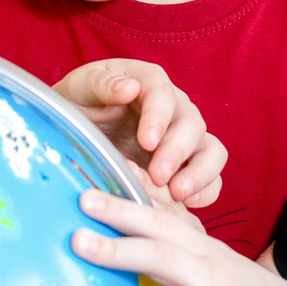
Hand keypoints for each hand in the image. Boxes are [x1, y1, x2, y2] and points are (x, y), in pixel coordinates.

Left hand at [55, 59, 225, 208]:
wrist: (75, 132)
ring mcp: (183, 137)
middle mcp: (174, 107)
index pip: (163, 94)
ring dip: (200, 172)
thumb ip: (100, 84)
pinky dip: (206, 190)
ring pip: (211, 150)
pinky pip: (210, 176)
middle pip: (192, 124)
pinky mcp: (185, 165)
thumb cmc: (76, 105)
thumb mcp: (78, 89)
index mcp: (148, 82)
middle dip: (177, 152)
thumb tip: (128, 88)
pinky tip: (186, 203)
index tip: (147, 142)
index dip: (159, 118)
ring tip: (178, 194)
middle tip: (158, 177)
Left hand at [76, 191, 286, 285]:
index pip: (164, 224)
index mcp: (211, 255)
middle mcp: (217, 280)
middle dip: (119, 248)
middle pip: (166, 256)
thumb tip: (135, 215)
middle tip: (77, 241)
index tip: (86, 199)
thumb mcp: (223, 265)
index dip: (125, 210)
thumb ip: (183, 245)